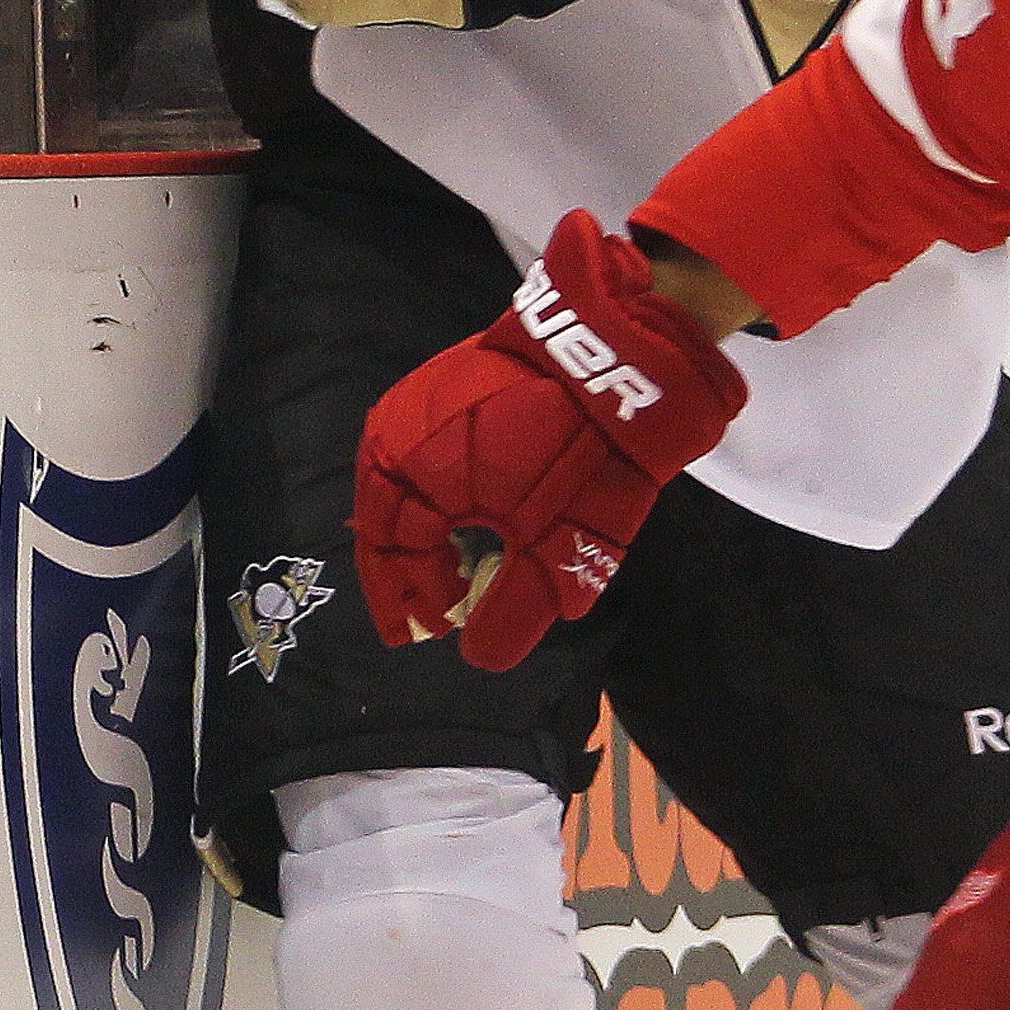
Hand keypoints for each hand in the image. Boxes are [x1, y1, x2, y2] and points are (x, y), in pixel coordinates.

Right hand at [353, 211, 745, 672]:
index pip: (392, 555)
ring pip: (408, 486)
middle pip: (391, 521)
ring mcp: (424, 400)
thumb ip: (511, 610)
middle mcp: (397, 432)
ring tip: (454, 574)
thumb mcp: (552, 549)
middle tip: (435, 614)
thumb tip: (479, 657)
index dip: (410, 601)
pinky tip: (473, 519)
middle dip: (411, 571)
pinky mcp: (455, 383)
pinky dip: (446, 495)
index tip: (428, 634)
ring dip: (427, 534)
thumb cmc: (576, 456)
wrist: (618, 352)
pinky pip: (431, 454)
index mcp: (403, 471)